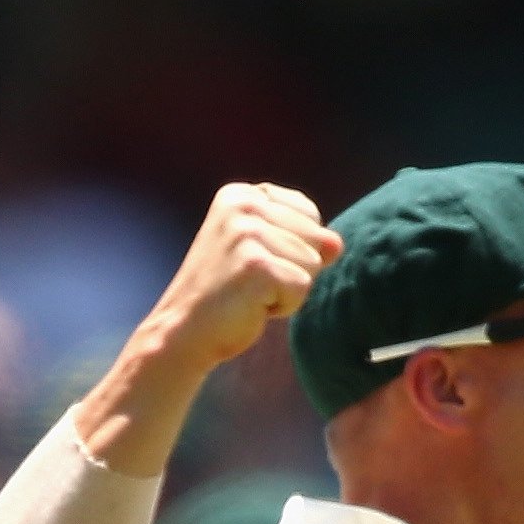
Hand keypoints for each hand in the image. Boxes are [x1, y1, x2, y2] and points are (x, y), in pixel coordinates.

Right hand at [141, 182, 341, 375]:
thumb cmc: (230, 292)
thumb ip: (306, 241)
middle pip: (317, 238)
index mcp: (242, 194)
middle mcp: (243, 205)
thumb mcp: (268, 254)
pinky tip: (252, 304)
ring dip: (289, 288)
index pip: (310, 214)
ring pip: (312, 264)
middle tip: (253, 281)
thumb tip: (337, 243)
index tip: (256, 261)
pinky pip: (302, 286)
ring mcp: (246, 233)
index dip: (295, 247)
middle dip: (294, 269)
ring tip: (251, 292)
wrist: (187, 329)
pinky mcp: (255, 265)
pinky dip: (284, 305)